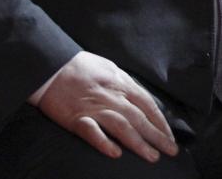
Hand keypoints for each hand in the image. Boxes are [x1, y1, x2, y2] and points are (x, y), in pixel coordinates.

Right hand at [36, 51, 177, 163]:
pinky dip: (104, 143)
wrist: (51, 65)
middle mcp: (111, 96)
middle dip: (157, 136)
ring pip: (122, 127)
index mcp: (120, 83)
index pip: (147, 104)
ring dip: (138, 143)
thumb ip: (125, 83)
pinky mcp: (76, 118)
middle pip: (139, 118)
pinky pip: (92, 132)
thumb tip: (141, 99)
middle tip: (170, 151)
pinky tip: (116, 154)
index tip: (170, 136)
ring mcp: (94, 108)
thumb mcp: (109, 67)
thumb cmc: (80, 66)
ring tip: (152, 156)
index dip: (160, 122)